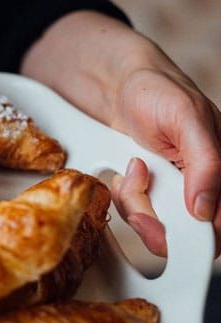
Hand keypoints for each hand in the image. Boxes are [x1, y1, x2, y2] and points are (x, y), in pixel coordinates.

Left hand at [22, 11, 220, 256]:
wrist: (114, 86)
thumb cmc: (157, 92)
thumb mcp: (187, 118)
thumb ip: (207, 162)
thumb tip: (206, 208)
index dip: (198, 236)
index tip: (171, 228)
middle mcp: (202, 185)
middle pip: (186, 234)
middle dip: (154, 215)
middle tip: (139, 184)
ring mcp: (172, 192)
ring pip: (156, 226)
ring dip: (136, 201)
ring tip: (133, 168)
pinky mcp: (146, 193)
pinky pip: (134, 213)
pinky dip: (124, 196)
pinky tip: (125, 172)